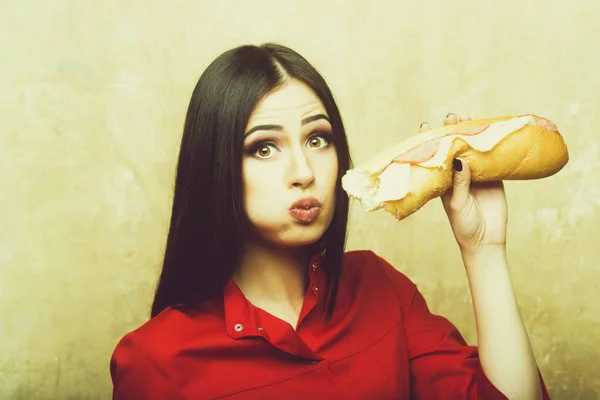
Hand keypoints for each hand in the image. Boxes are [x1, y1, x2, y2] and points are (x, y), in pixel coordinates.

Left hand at [419, 113, 507, 256]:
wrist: (486, 240)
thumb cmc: (464, 225)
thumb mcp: (457, 204)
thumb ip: (459, 182)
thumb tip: (459, 159)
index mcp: (442, 181)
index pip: (434, 157)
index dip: (430, 141)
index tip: (425, 126)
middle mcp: (457, 175)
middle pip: (454, 148)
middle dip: (452, 131)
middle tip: (451, 117)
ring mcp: (475, 174)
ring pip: (472, 149)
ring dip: (470, 133)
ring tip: (467, 117)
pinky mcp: (493, 177)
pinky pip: (491, 157)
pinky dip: (490, 144)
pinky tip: (490, 130)